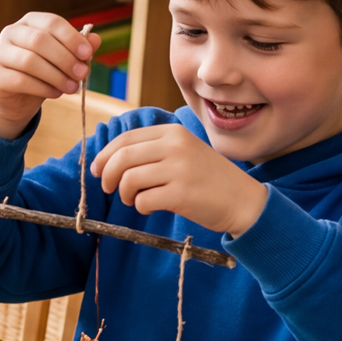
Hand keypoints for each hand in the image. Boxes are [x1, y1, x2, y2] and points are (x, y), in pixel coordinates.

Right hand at [0, 12, 95, 141]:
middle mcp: (11, 33)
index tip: (87, 54)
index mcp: (29, 22)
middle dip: (65, 58)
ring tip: (73, 88)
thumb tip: (95, 40)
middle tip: (82, 74)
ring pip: (29, 61)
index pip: (51, 22)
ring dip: (56, 76)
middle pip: (39, 40)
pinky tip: (56, 94)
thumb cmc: (43, 73)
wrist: (18, 99)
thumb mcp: (64, 59)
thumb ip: (78, 49)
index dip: (71, 37)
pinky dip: (43, 88)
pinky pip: (21, 81)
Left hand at [91, 122, 268, 236]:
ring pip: (129, 179)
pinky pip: (143, 200)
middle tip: (108, 188)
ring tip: (134, 199)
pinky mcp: (181, 194)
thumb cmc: (208, 178)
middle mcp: (176, 147)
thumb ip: (153, 149)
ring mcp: (179, 170)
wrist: (244, 200)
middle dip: (107, 175)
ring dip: (124, 193)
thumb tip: (109, 158)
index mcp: (174, 133)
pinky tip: (150, 208)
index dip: (105, 155)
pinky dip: (140, 207)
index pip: (126, 138)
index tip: (97, 169)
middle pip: (122, 158)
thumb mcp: (184, 151)